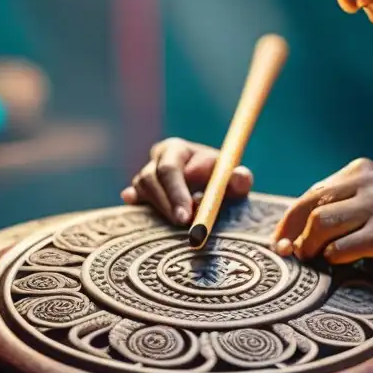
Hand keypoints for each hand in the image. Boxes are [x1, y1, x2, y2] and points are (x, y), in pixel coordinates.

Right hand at [121, 137, 252, 224]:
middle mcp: (156, 160)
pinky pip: (132, 196)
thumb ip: (240, 178)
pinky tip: (132, 201)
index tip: (187, 214)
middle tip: (183, 223)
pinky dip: (134, 200)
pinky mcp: (138, 192)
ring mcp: (144, 176)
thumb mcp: (235, 180)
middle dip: (167, 202)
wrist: (210, 191)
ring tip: (181, 223)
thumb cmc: (223, 183)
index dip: (176, 192)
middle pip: (150, 178)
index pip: (170, 169)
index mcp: (176, 149)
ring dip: (159, 207)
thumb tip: (240, 177)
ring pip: (141, 189)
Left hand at [272, 157, 372, 274]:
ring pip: (322, 224)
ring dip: (311, 247)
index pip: (312, 194)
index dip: (289, 220)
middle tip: (292, 254)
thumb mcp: (368, 202)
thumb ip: (334, 207)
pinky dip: (334, 259)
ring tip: (315, 259)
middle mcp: (370, 182)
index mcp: (360, 170)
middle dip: (295, 234)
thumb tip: (287, 234)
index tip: (281, 241)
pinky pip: (342, 248)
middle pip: (313, 207)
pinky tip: (341, 263)